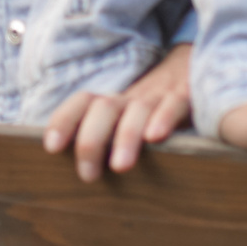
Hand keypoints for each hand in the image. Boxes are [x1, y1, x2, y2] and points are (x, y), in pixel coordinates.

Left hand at [42, 43, 192, 180]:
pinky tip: (156, 137)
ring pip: (137, 110)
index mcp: (115, 104)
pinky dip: (164, 118)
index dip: (64, 121)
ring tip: (120, 167)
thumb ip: (108, 140)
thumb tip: (79, 176)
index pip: (82, 103)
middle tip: (87, 175)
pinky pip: (174, 103)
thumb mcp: (129, 120)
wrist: (195, 69)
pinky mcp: (187, 96)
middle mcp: (132, 98)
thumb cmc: (156, 109)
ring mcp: (159, 96)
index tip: (51, 148)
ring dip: (125, 136)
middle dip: (91, 140)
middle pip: (104, 108)